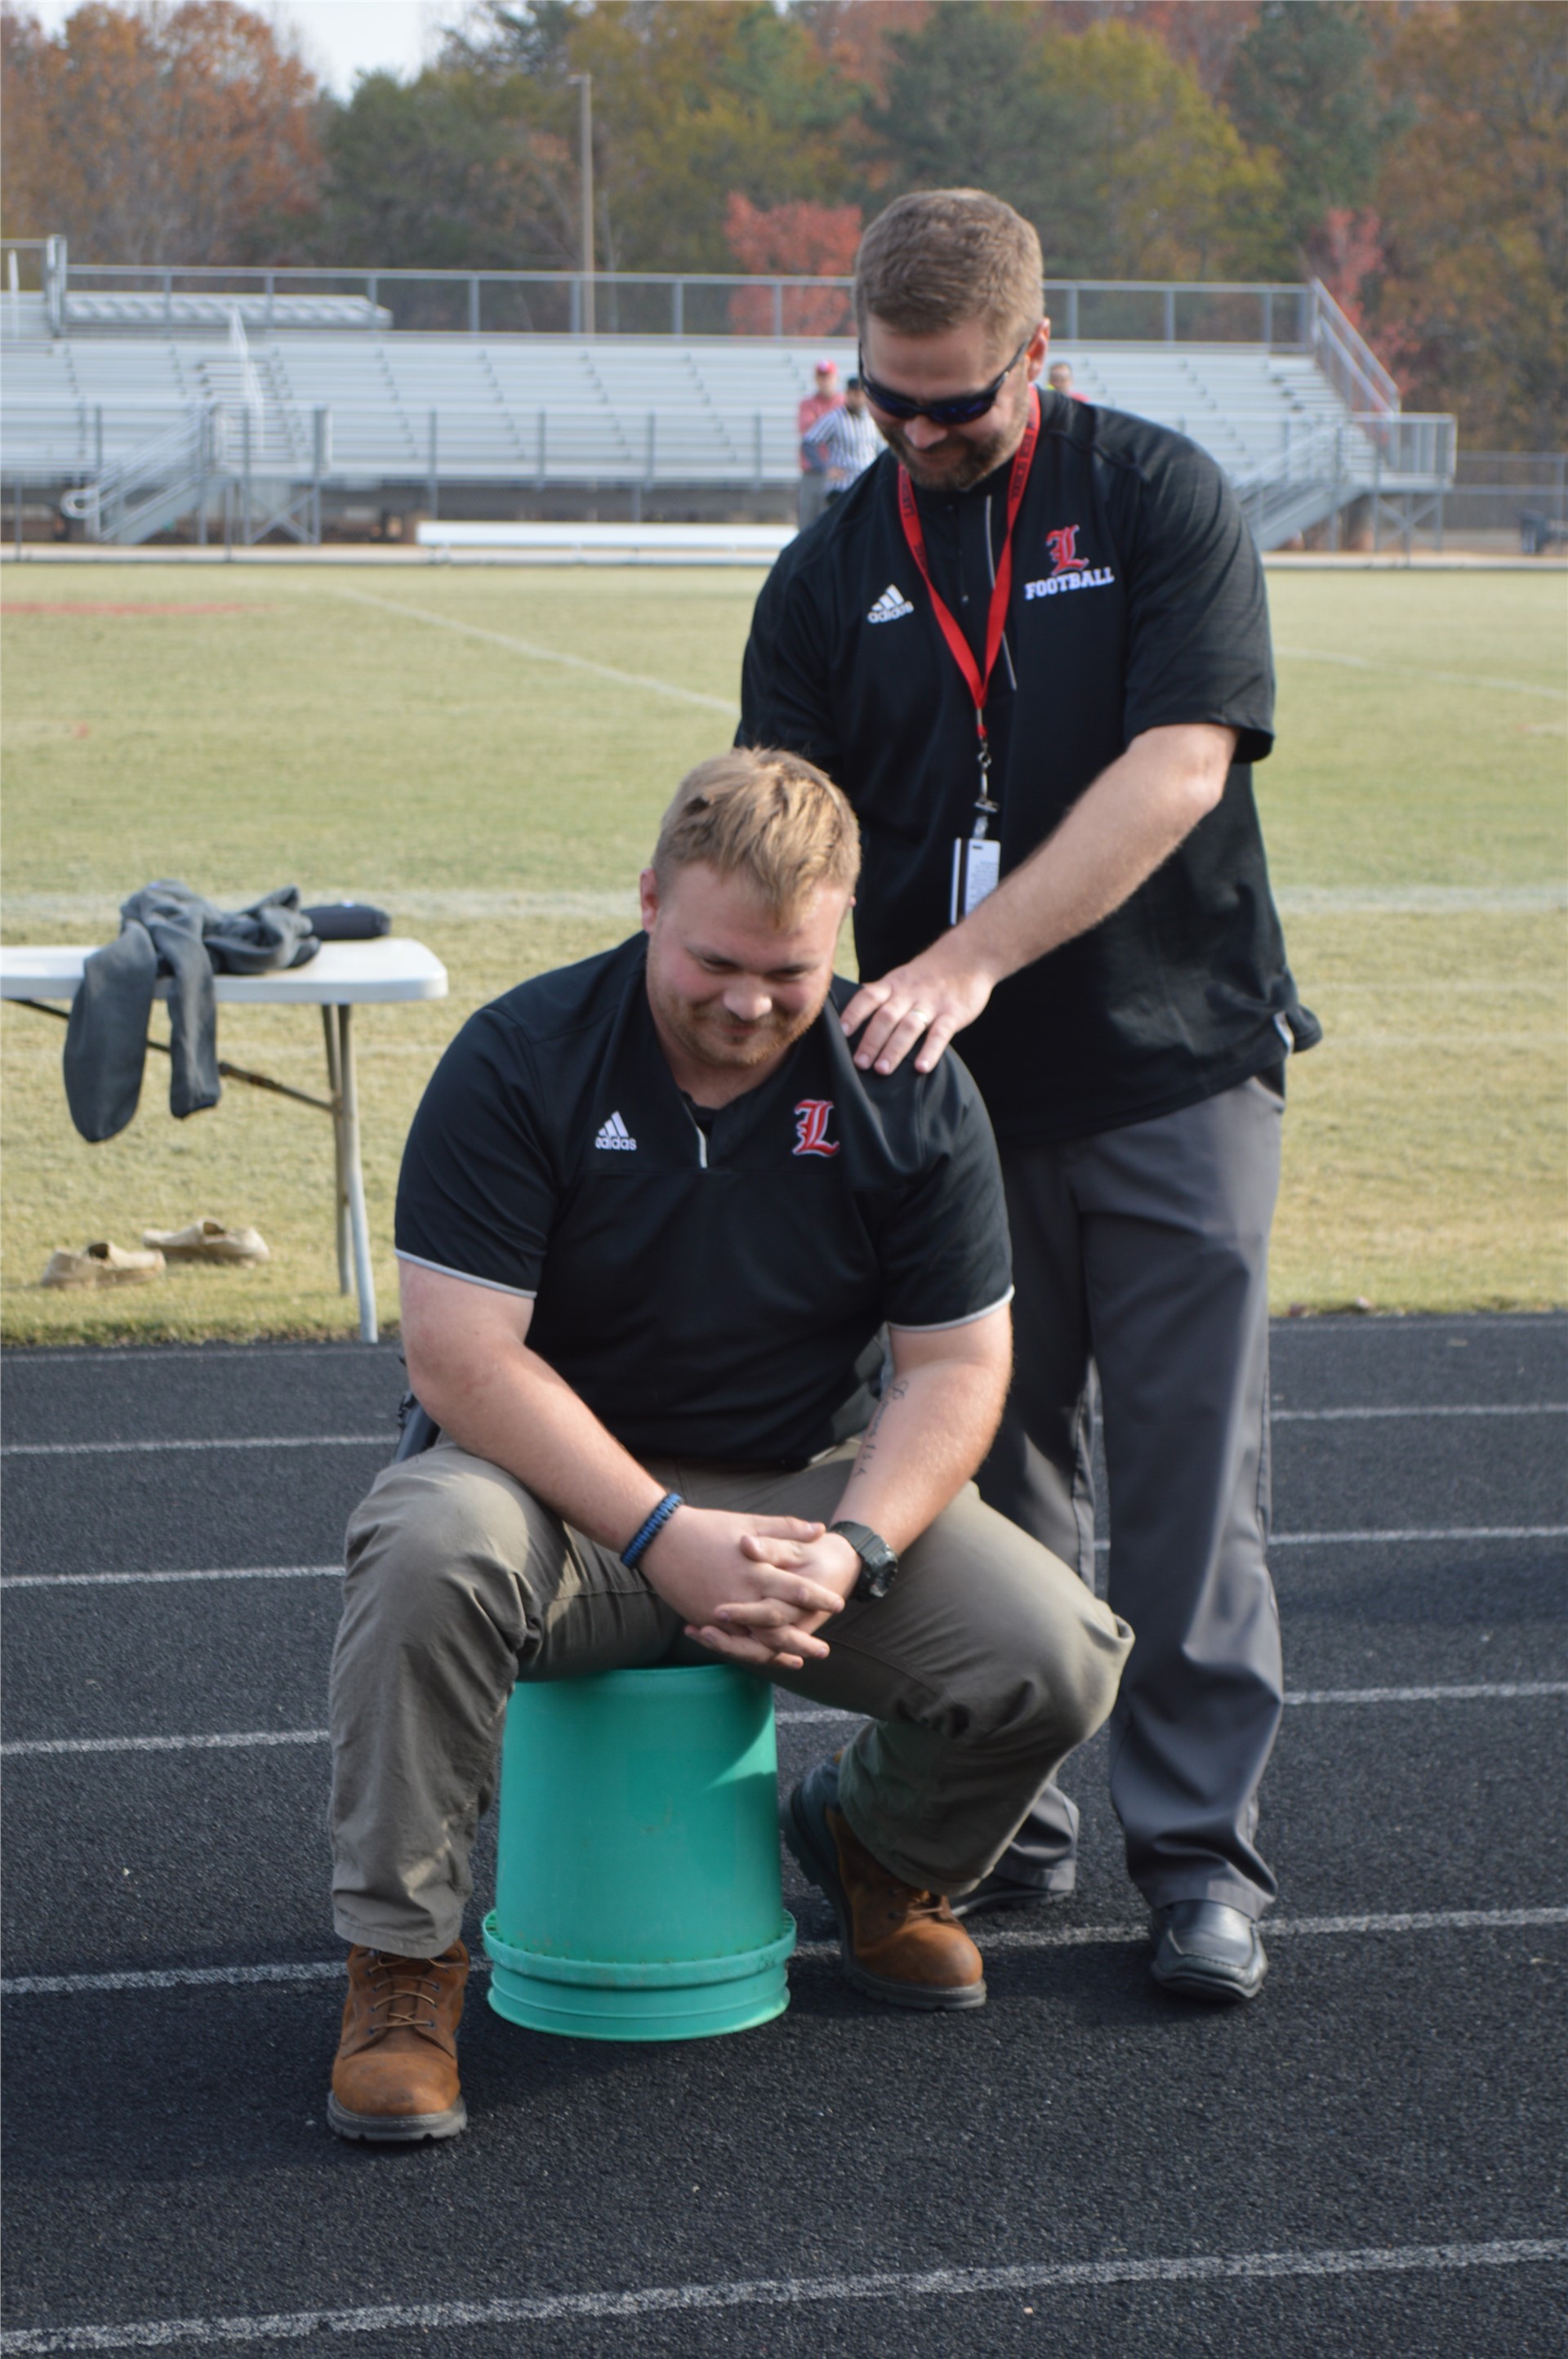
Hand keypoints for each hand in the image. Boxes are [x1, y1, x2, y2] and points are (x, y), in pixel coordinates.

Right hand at [641, 1508, 848, 1669]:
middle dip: (804, 1641)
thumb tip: (820, 1529)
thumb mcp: (749, 1523)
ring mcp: (721, 1613)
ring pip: (756, 1643)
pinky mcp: (705, 1620)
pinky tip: (763, 1655)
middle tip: (824, 1650)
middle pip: (780, 1627)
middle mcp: (741, 1596)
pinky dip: (750, 1651)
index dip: (819, 1598)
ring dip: (779, 1654)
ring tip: (798, 1661)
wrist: (661, 1539)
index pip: (797, 1589)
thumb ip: (786, 1529)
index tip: (838, 1604)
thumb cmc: (707, 1527)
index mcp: (756, 1570)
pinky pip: (732, 1643)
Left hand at [840, 943, 998, 1076]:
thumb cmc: (930, 973)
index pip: (868, 997)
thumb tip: (850, 1005)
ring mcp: (932, 1003)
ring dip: (894, 1049)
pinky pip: (940, 1034)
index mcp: (894, 985)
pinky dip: (930, 1051)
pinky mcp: (953, 1013)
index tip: (840, 1032)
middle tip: (859, 1063)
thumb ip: (880, 992)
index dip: (853, 1013)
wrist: (969, 955)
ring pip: (909, 1027)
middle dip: (871, 1040)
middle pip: (886, 1016)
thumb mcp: (902, 977)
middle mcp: (909, 993)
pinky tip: (921, 1068)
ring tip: (882, 1069)